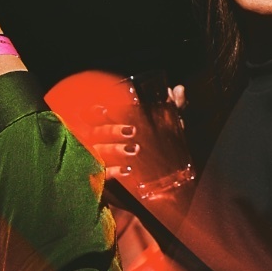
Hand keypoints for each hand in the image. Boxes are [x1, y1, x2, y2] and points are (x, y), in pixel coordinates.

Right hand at [49, 72, 193, 186]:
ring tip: (135, 149)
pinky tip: (127, 169)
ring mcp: (99, 160)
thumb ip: (172, 107)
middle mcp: (99, 140)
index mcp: (108, 125)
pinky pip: (103, 175)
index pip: (92, 115)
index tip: (105, 110)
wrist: (162, 181)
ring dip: (116, 149)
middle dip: (111, 130)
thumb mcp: (166, 125)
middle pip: (96, 133)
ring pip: (99, 152)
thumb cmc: (156, 143)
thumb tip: (179, 89)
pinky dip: (114, 171)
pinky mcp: (103, 178)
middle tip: (132, 131)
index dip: (93, 111)